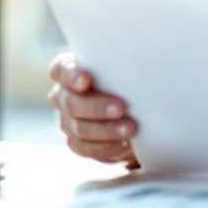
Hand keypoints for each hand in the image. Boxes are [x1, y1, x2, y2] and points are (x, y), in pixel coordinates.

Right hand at [47, 52, 138, 166]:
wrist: (134, 104)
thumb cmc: (127, 75)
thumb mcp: (123, 65)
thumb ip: (123, 61)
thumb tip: (145, 58)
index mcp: (68, 70)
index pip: (62, 70)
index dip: (72, 76)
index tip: (86, 80)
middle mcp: (63, 95)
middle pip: (72, 103)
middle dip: (96, 107)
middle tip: (120, 108)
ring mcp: (67, 121)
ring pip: (80, 128)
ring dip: (106, 130)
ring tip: (130, 129)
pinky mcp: (77, 143)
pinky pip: (87, 148)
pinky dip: (107, 147)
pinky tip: (125, 144)